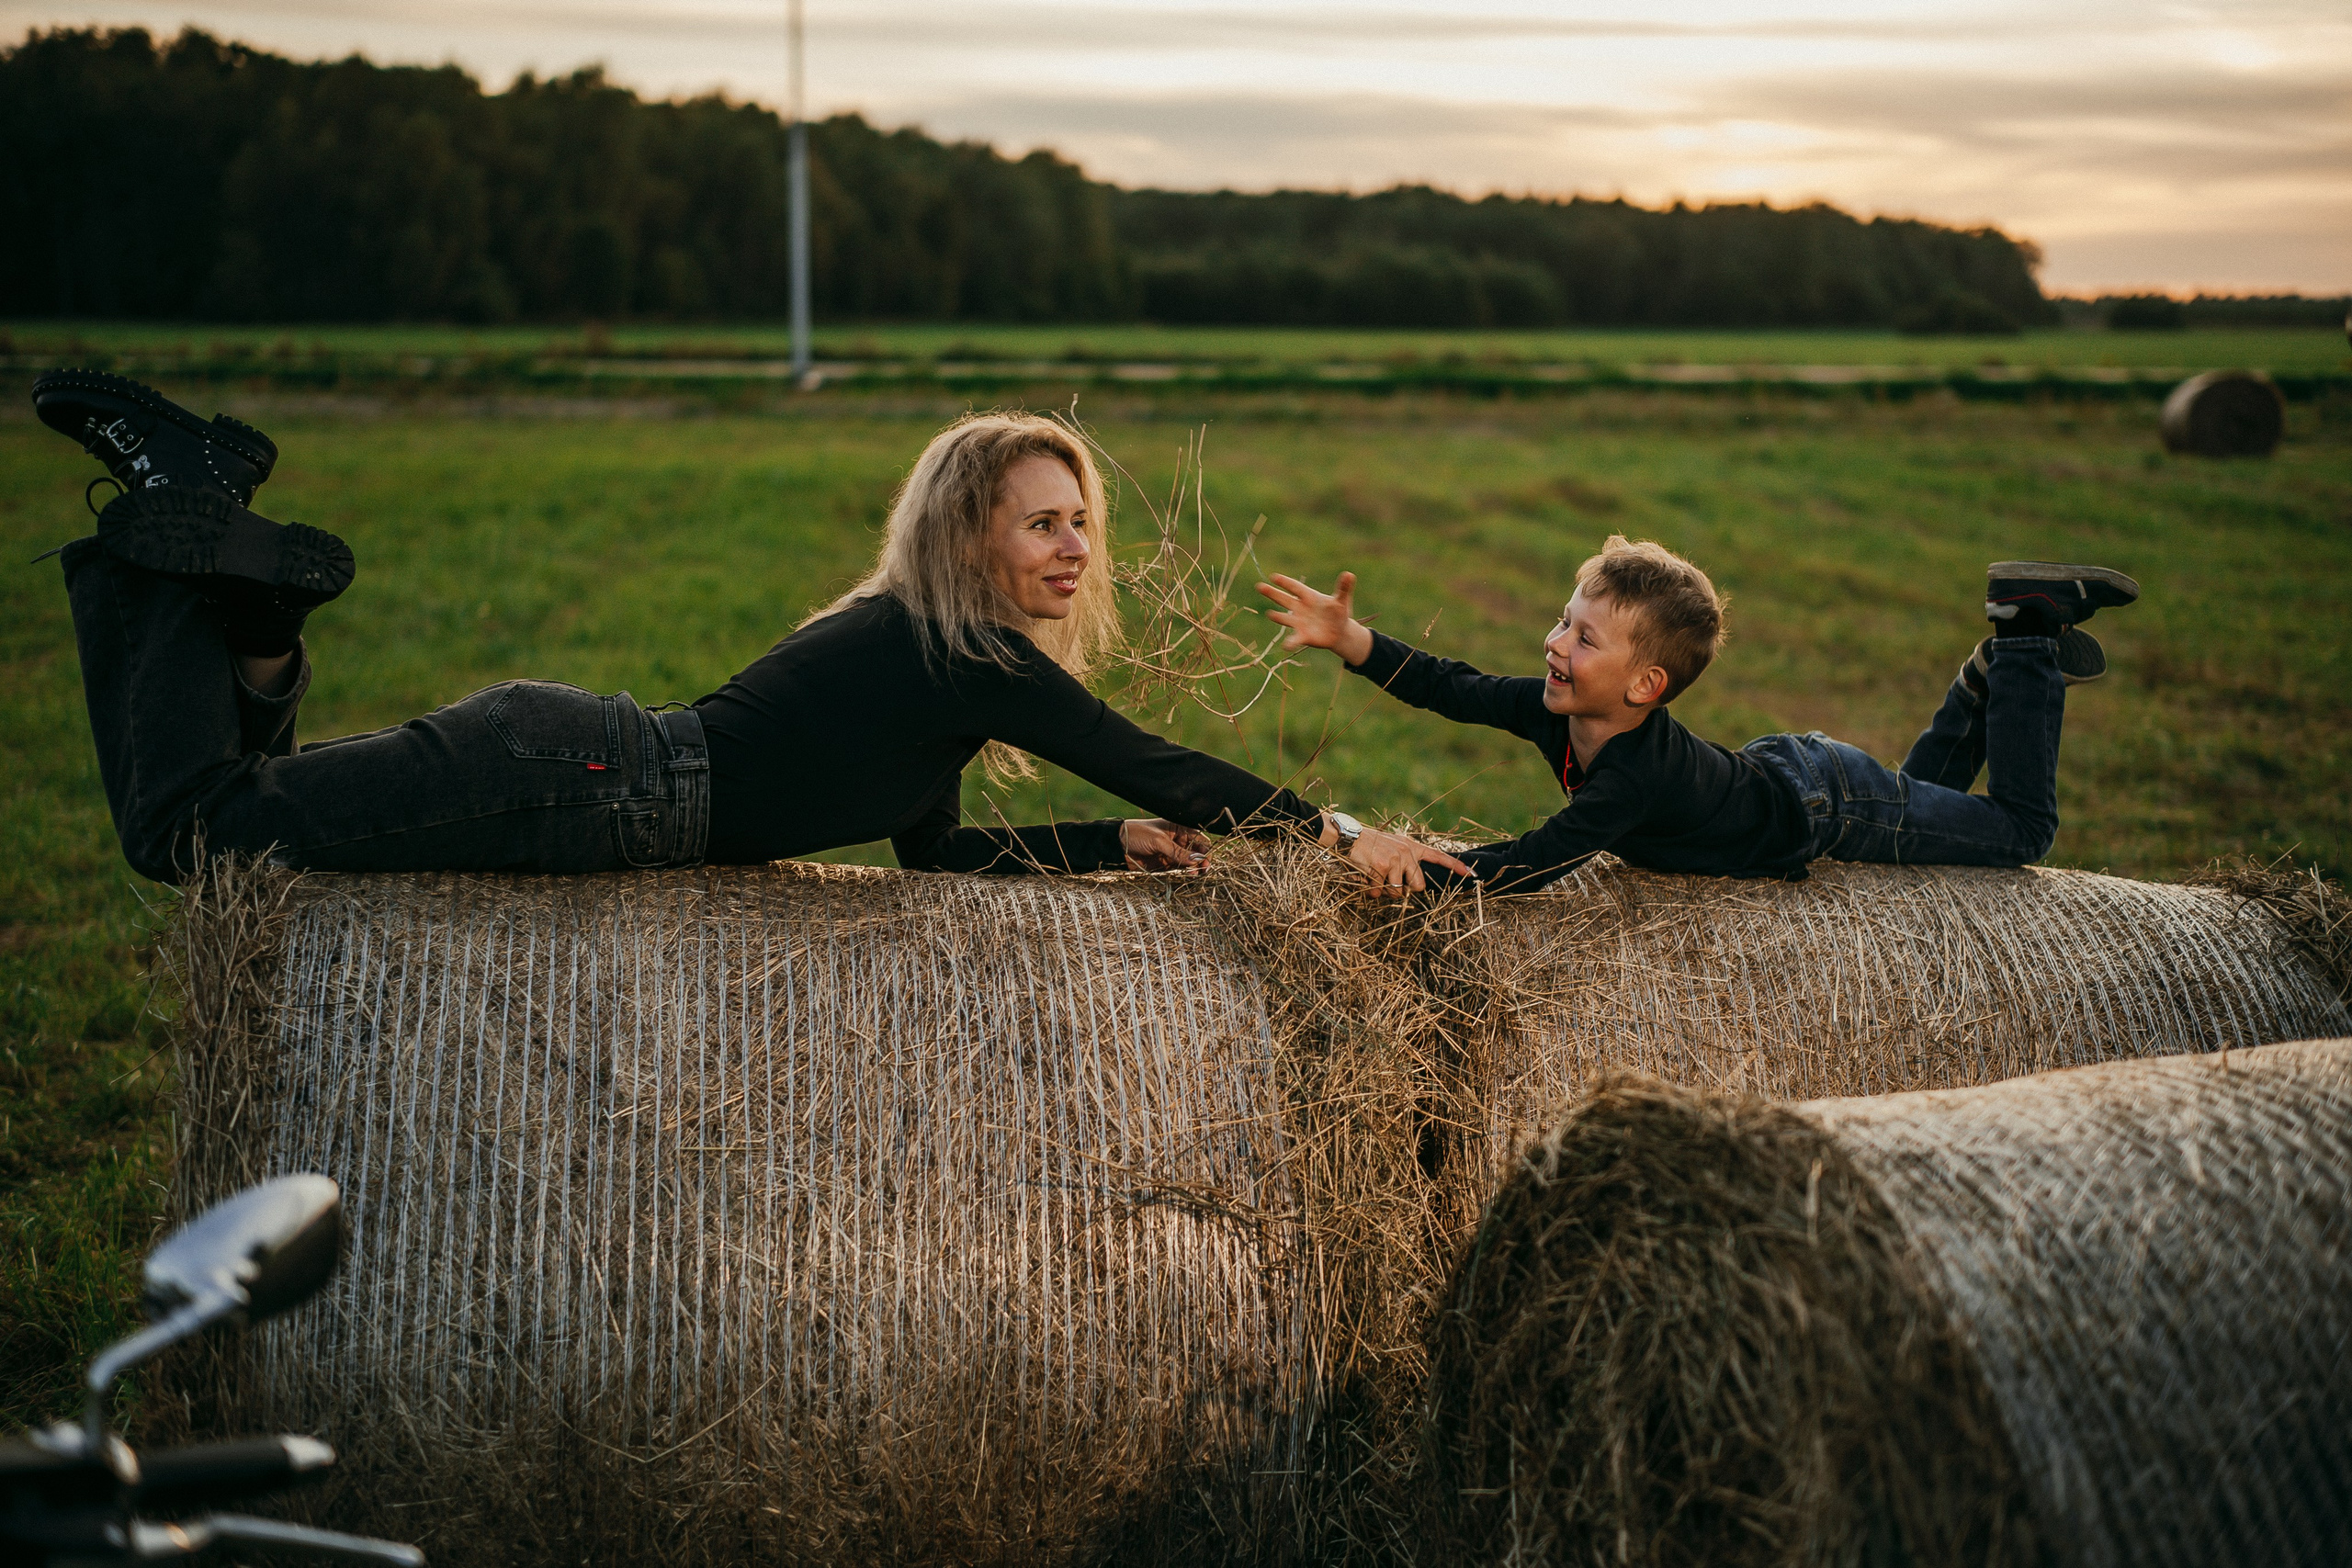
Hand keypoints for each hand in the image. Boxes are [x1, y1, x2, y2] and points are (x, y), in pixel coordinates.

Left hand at [1121, 818, 1209, 871]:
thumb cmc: (1137, 834)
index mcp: (1178, 829)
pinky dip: (1183, 875)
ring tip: (1193, 875)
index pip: (1199, 839)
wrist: (1116, 845)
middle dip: (1201, 862)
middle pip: (1196, 853)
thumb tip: (1197, 861)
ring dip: (1193, 870)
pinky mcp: (1164, 866)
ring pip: (1188, 864)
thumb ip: (1178, 852)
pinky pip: (1177, 872)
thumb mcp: (1159, 841)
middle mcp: (1177, 841)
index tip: (1206, 860)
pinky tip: (1185, 877)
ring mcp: (1171, 854)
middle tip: (1203, 870)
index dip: (1205, 850)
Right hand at [1258, 572, 1375, 665]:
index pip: (1295, 587)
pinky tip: (1286, 645)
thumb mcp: (1342, 600)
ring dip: (1278, 617)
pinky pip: (1294, 639)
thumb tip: (1349, 575)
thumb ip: (1344, 588)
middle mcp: (1300, 608)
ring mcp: (1299, 622)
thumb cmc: (1339, 612)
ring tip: (1270, 614)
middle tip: (1259, 586)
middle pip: (1284, 599)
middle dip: (1272, 593)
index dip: (1285, 582)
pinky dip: (1290, 642)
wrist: (1339, 632)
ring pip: (1286, 618)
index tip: (1274, 576)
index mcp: (1309, 596)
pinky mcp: (1303, 636)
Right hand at [1343, 824, 1475, 897]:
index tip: (1472, 874)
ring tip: (1373, 876)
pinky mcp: (1382, 867)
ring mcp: (1395, 860)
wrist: (1349, 836)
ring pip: (1396, 892)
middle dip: (1404, 891)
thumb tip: (1407, 890)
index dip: (1456, 866)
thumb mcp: (1392, 846)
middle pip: (1417, 886)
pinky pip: (1379, 891)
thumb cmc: (1369, 845)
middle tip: (1391, 883)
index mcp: (1412, 847)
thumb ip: (1405, 862)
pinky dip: (1370, 889)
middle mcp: (1407, 853)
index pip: (1439, 857)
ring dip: (1383, 891)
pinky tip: (1364, 876)